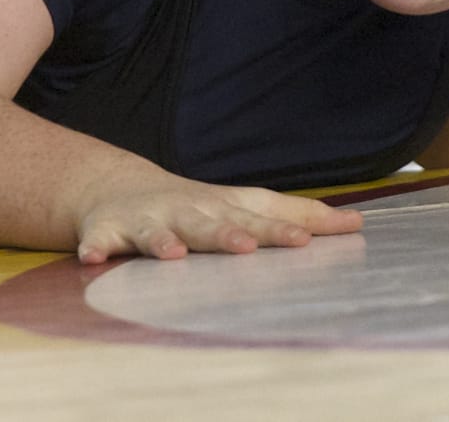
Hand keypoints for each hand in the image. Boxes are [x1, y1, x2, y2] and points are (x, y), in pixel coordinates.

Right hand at [74, 177, 362, 263]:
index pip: (257, 217)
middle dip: (225, 235)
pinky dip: (94, 248)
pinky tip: (91, 260)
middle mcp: (186, 211)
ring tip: (171, 254)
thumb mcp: (244, 205)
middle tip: (245, 247)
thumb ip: (297, 215)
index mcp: (221, 208)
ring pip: (154, 232)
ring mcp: (146, 221)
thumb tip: (357, 223)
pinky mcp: (107, 232)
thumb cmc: (196, 206)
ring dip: (161, 241)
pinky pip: (98, 242)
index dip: (283, 226)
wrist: (117, 189)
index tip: (310, 240)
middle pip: (209, 224)